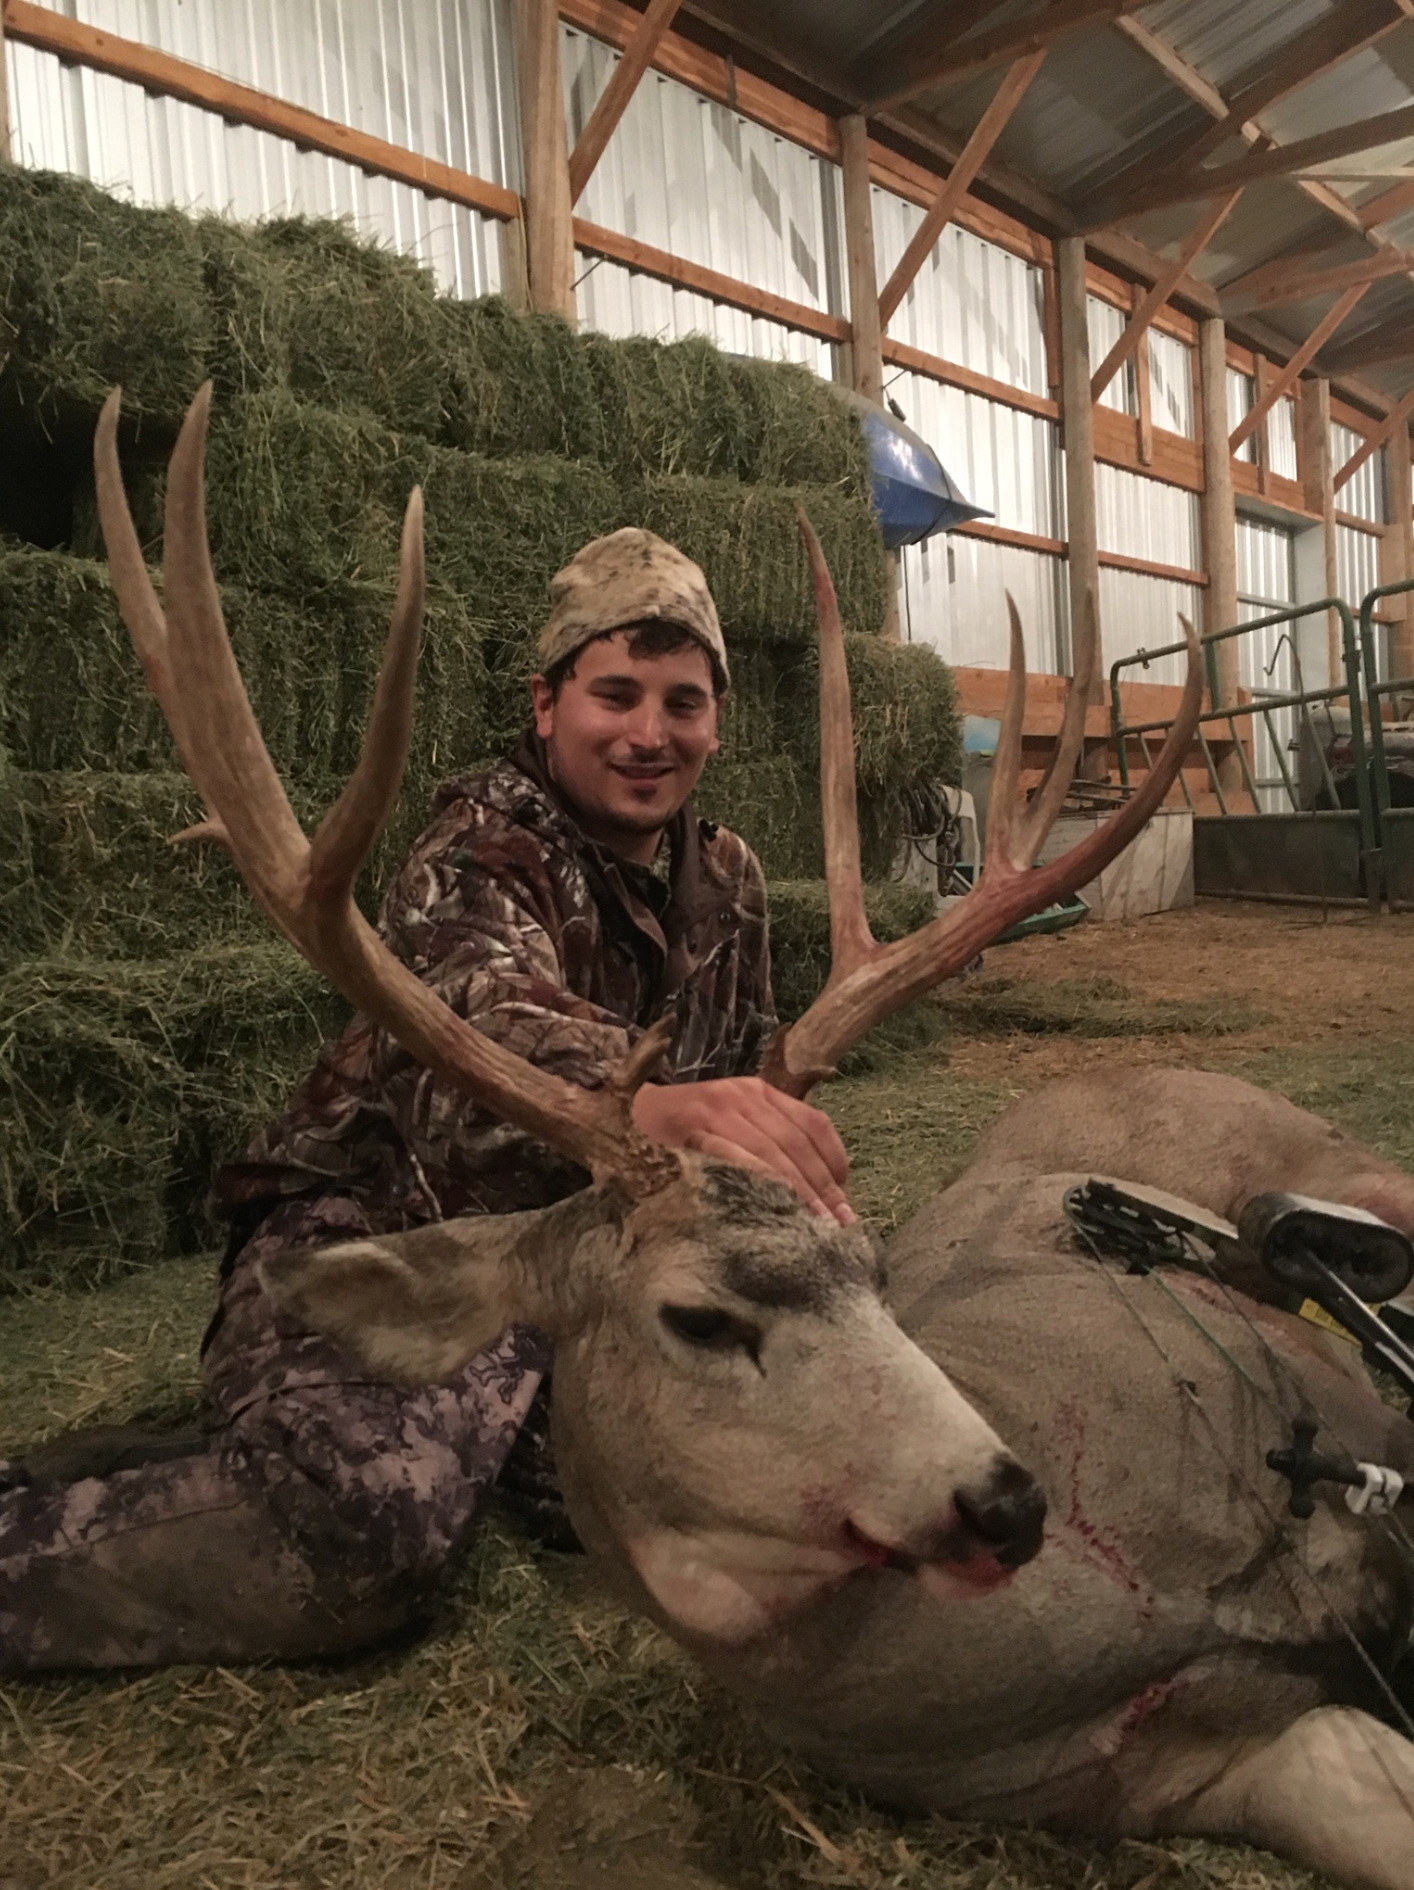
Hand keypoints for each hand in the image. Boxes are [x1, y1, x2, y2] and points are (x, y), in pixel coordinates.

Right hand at [632, 1076, 854, 1224]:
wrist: (624, 1117)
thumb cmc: (682, 1131)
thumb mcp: (731, 1123)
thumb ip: (768, 1142)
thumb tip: (820, 1192)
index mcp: (759, 1091)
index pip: (813, 1124)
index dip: (834, 1164)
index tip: (844, 1200)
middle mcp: (743, 1095)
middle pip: (797, 1144)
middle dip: (822, 1188)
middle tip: (839, 1226)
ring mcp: (716, 1109)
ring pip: (772, 1153)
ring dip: (798, 1193)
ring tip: (815, 1228)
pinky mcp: (692, 1128)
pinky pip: (736, 1159)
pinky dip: (760, 1184)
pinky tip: (773, 1210)